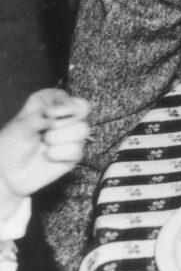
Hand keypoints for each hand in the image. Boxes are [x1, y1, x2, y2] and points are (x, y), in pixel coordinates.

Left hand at [0, 90, 90, 211]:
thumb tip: (56, 115)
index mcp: (45, 108)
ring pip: (82, 129)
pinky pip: (78, 150)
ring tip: (45, 144)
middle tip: (48, 129)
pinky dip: (60, 154)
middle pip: (81, 108)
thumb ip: (38, 118)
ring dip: (60, 138)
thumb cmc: (9, 147)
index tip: (51, 112)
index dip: (62, 101)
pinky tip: (49, 157)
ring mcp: (69, 137)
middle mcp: (60, 120)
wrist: (8, 174)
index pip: (61, 96)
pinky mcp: (73, 154)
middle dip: (65, 120)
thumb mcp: (18, 128)